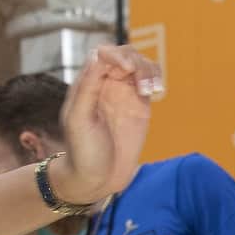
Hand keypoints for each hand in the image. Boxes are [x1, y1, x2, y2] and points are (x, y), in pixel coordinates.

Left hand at [52, 45, 163, 206]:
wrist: (97, 179)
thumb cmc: (82, 152)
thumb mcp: (78, 120)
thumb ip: (87, 87)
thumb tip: (97, 55)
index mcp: (87, 84)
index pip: (102, 54)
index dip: (116, 55)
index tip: (126, 69)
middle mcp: (105, 84)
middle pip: (125, 55)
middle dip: (136, 62)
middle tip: (141, 84)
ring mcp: (124, 94)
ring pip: (141, 65)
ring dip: (149, 70)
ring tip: (150, 90)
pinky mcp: (140, 106)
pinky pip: (150, 82)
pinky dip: (156, 79)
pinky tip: (156, 90)